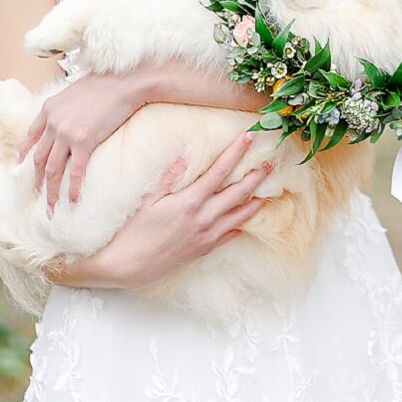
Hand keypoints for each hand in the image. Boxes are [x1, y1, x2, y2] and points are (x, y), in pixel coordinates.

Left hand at [16, 68, 146, 214]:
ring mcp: (66, 132)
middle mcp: (52, 122)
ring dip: (51, 192)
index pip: (31, 136)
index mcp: (48, 109)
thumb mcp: (74, 93)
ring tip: (51, 209)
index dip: (25, 153)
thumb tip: (67, 120)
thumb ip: (64, 108)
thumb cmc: (104, 85)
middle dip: (37, 180)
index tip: (22, 165)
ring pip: (52, 170)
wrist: (123, 82)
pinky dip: (73, 189)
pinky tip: (74, 201)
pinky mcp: (83, 140)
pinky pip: (75, 171)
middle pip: (39, 159)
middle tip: (39, 196)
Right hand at [96, 127, 274, 290]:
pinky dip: (242, 222)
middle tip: (272, 161)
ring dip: (256, 200)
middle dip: (256, 176)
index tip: (249, 137)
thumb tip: (189, 148)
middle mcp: (203, 219)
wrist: (130, 264)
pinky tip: (249, 215)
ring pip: (240, 216)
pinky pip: (231, 234)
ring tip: (270, 189)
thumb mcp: (149, 197)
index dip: (236, 152)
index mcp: (190, 202)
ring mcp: (207, 236)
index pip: (219, 171)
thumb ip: (171, 172)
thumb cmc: (135, 229)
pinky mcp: (205, 248)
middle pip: (238, 193)